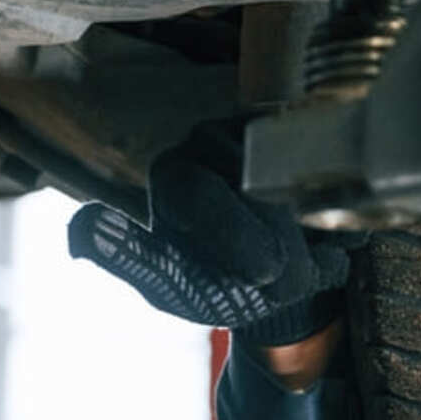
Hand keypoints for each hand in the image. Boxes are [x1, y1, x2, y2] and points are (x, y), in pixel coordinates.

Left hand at [68, 126, 366, 344]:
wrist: (270, 281)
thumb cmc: (210, 282)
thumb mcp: (166, 282)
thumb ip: (127, 258)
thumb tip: (79, 232)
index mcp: (172, 172)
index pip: (202, 193)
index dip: (237, 241)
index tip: (264, 276)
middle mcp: (213, 140)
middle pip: (259, 194)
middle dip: (282, 254)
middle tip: (283, 285)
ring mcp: (266, 134)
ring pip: (303, 188)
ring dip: (314, 243)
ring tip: (303, 267)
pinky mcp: (316, 145)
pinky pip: (340, 184)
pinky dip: (341, 225)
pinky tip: (326, 242)